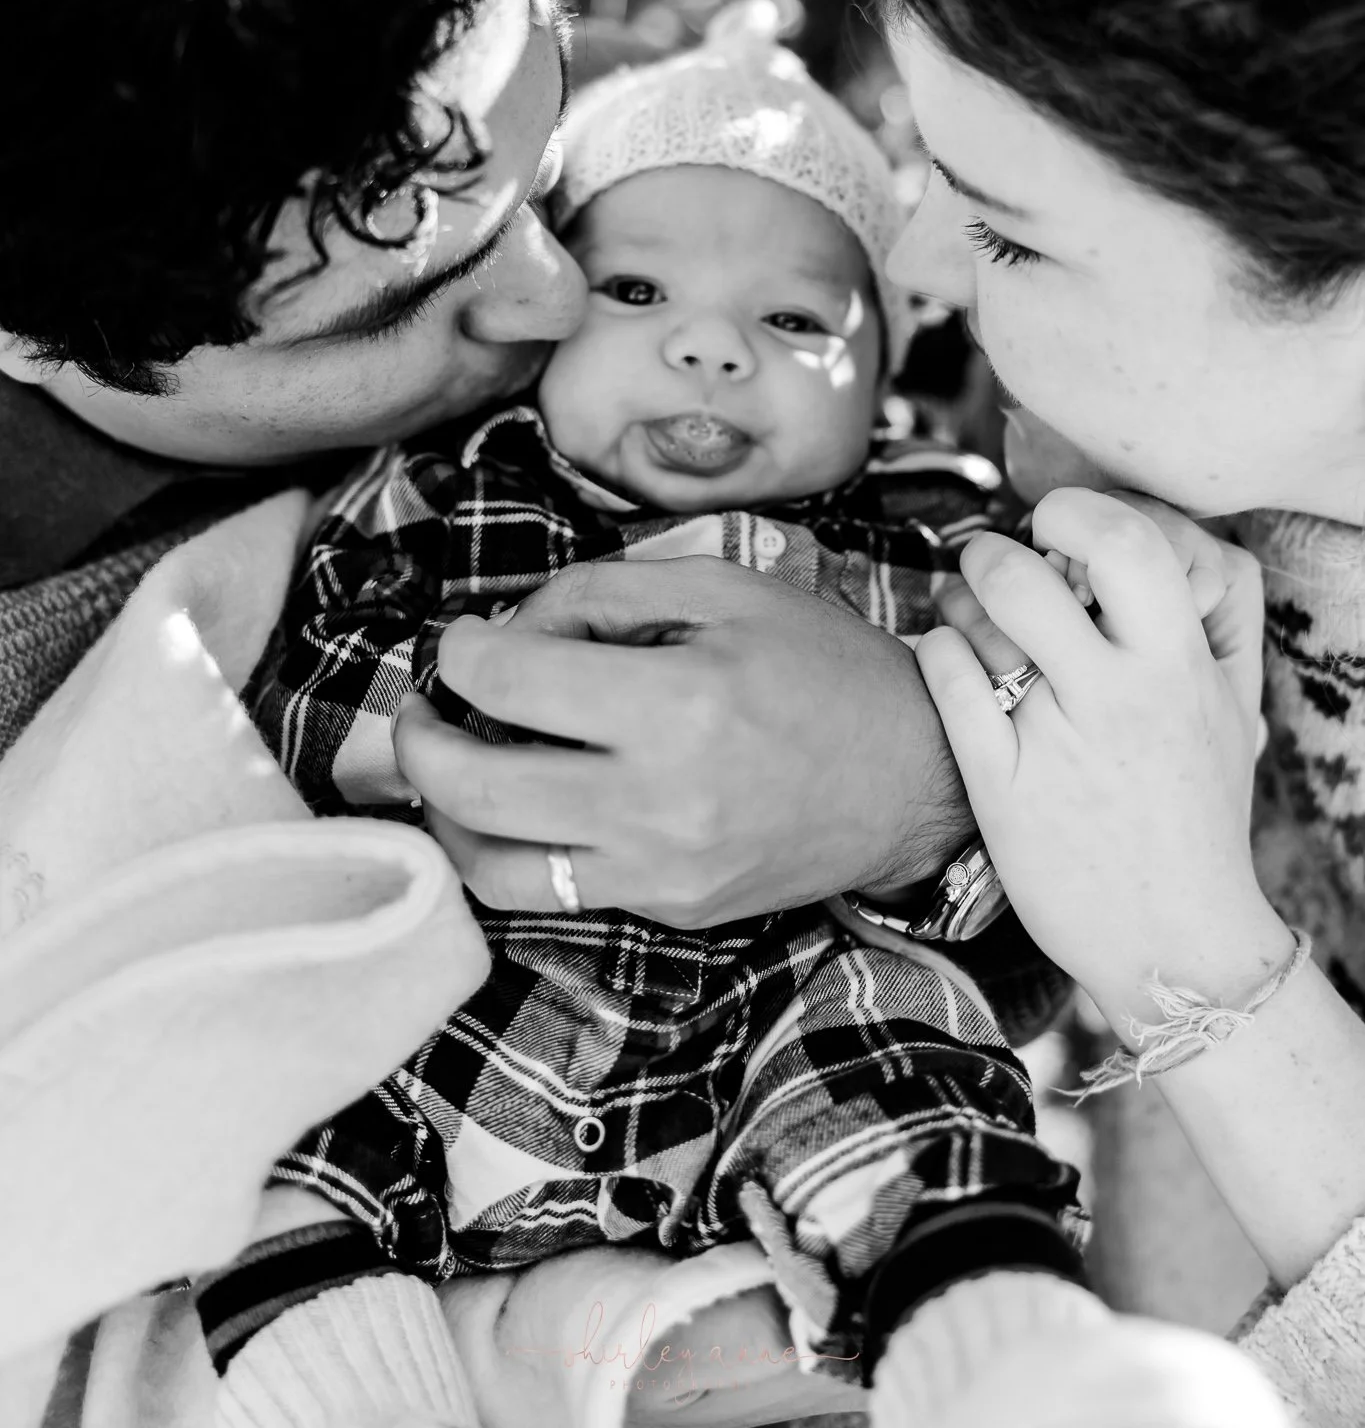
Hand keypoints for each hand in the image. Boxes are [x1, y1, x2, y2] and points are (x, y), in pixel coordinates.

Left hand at [392, 556, 970, 926]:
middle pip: (472, 785)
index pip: (506, 679)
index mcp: (676, 702)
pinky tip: (518, 802)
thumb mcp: (722, 590)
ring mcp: (662, 871)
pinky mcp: (672, 909)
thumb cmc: (823, 668)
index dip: (459, 649)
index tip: (463, 638)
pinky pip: (555, 892)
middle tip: (421, 707)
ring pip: (492, 864)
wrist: (915, 777)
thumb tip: (509, 629)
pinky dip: (512, 848)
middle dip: (416, 740)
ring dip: (445, 812)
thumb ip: (602, 593)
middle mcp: (658, 801)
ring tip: (447, 765)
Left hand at [918, 488, 1288, 1029]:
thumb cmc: (1198, 814)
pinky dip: (935, 652)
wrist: (1177, 943)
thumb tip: (1177, 537)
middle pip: (1025, 576)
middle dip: (988, 552)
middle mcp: (1117, 698)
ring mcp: (1054, 742)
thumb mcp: (1231, 709)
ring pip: (973, 625)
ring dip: (954, 600)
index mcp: (1179, 668)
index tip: (1055, 525)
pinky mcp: (1001, 787)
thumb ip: (1215, 618)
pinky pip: (947, 682)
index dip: (1077, 513)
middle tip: (987, 561)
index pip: (1128, 544)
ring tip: (963, 609)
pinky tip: (947, 657)